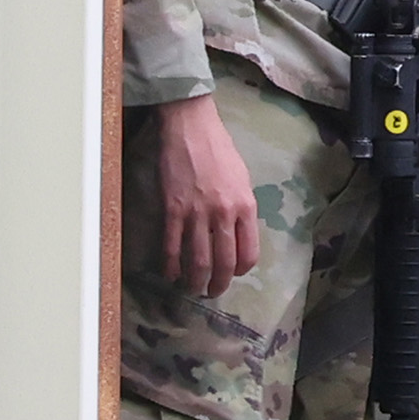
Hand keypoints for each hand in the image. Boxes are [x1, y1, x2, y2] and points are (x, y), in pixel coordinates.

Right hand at [152, 94, 261, 298]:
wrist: (191, 127)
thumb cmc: (220, 149)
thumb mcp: (243, 179)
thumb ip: (241, 208)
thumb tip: (236, 235)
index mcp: (245, 206)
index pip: (248, 253)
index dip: (240, 269)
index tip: (233, 273)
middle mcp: (223, 213)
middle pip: (222, 263)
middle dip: (218, 284)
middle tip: (212, 291)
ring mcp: (195, 213)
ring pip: (196, 260)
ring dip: (195, 281)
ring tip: (193, 288)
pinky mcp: (171, 209)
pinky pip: (171, 246)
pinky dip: (170, 265)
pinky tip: (170, 274)